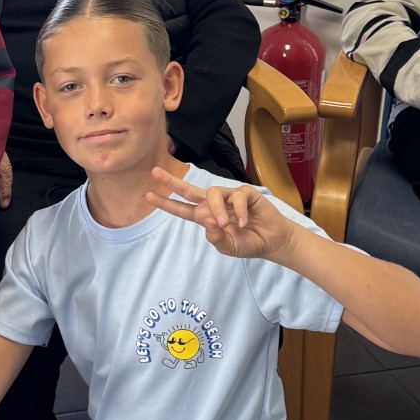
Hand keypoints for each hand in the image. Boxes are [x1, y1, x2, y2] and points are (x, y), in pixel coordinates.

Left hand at [143, 168, 299, 261]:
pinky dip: (238, 211)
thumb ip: (216, 239)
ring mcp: (228, 197)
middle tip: (155, 172)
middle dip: (171, 181)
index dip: (165, 203)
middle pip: (189, 190)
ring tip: (224, 224)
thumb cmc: (248, 243)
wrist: (271, 241)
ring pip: (213, 193)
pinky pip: (237, 197)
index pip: (182, 209)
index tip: (148, 195)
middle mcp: (214, 204)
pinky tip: (244, 222)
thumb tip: (208, 223)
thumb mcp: (228, 247)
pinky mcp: (245, 193)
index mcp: (205, 217)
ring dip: (216, 209)